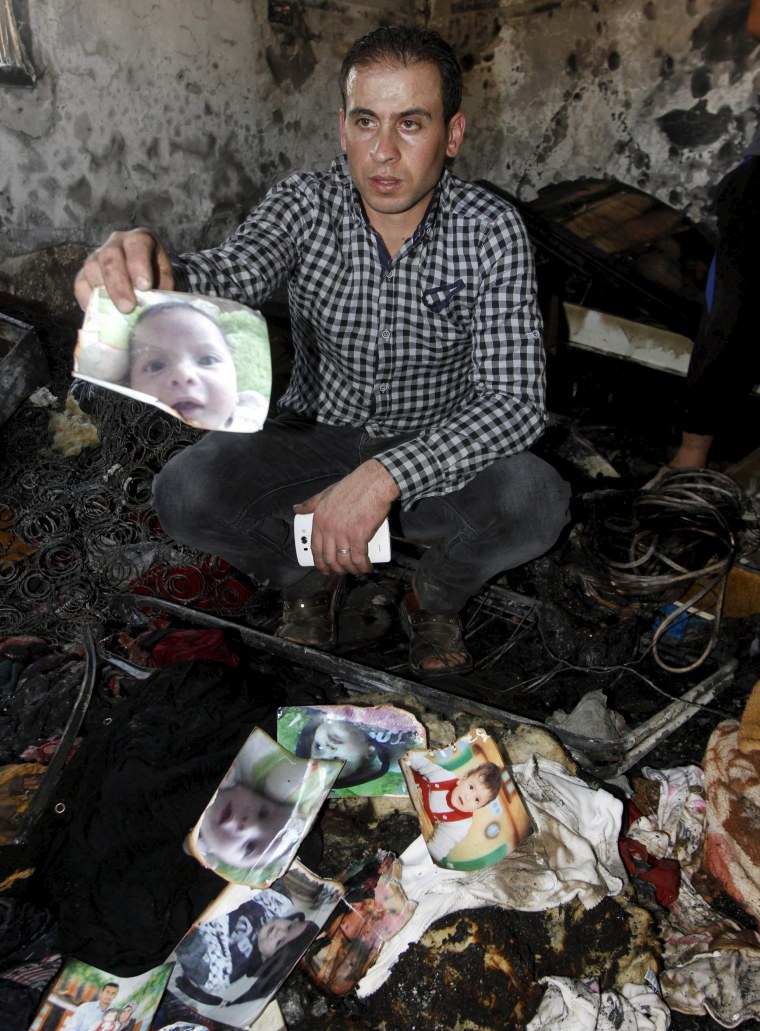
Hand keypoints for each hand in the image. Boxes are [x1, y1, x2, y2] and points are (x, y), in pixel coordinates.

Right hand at [73, 227, 174, 311]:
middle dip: (119, 285)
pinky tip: (99, 312)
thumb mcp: (165, 280)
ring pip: (92, 268)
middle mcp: (116, 242)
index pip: (137, 245)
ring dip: (103, 293)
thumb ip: (161, 290)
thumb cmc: (158, 280)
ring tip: (115, 313)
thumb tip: (152, 310)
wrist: (147, 280)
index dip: (139, 265)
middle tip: (128, 307)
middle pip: (110, 257)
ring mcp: (97, 255)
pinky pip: (80, 283)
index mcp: (140, 239)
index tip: (145, 287)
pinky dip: (87, 299)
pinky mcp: (85, 272)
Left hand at [294, 459, 398, 574]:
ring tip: (357, 570)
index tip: (324, 568)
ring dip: (351, 570)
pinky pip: (358, 558)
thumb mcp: (325, 493)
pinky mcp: (359, 536)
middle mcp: (329, 528)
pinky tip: (366, 567)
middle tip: (343, 571)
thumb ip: (310, 503)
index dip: (320, 562)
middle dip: (336, 569)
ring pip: (344, 561)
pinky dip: (363, 566)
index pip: (316, 548)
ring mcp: (343, 533)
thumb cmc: (353, 486)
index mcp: (319, 519)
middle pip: (329, 558)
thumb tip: (296, 509)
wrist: (373, 483)